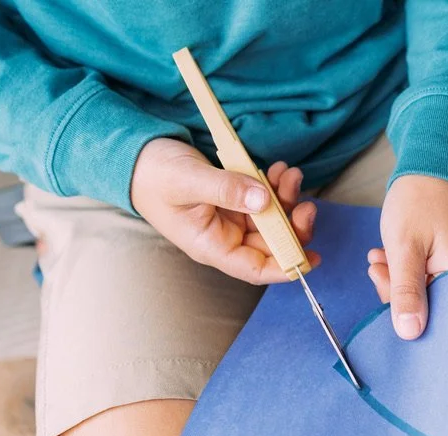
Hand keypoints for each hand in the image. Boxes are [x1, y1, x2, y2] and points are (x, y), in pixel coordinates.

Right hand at [131, 137, 317, 283]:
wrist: (137, 156)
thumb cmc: (154, 174)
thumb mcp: (188, 180)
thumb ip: (226, 189)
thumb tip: (263, 199)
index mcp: (211, 245)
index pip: (255, 268)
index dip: (285, 267)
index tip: (310, 258)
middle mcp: (225, 237)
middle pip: (272, 245)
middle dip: (293, 225)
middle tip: (305, 202)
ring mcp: (231, 219)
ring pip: (273, 220)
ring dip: (287, 200)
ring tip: (289, 175)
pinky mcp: (235, 200)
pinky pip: (265, 199)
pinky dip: (277, 186)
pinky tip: (279, 171)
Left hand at [368, 175, 447, 339]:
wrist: (433, 168)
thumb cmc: (420, 202)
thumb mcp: (405, 247)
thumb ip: (406, 291)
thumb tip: (408, 334)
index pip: (438, 320)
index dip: (406, 312)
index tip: (382, 281)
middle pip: (433, 312)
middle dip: (399, 295)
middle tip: (378, 265)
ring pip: (428, 299)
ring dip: (399, 283)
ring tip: (382, 257)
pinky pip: (431, 285)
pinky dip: (408, 276)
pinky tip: (391, 259)